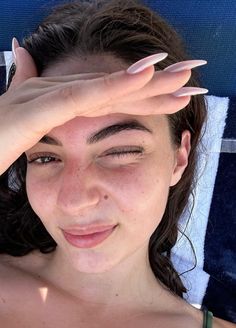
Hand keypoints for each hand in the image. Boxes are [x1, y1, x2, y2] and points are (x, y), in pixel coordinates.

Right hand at [0, 45, 190, 173]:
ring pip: (108, 86)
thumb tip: (24, 53)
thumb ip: (24, 86)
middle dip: (158, 83)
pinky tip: (145, 76)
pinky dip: (114, 85)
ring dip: (148, 80)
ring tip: (183, 73)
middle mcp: (59, 93)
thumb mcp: (16, 116)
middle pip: (117, 87)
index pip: (111, 96)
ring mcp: (50, 97)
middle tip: (195, 77)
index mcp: (60, 101)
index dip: (144, 93)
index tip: (176, 94)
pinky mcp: (41, 108)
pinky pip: (83, 96)